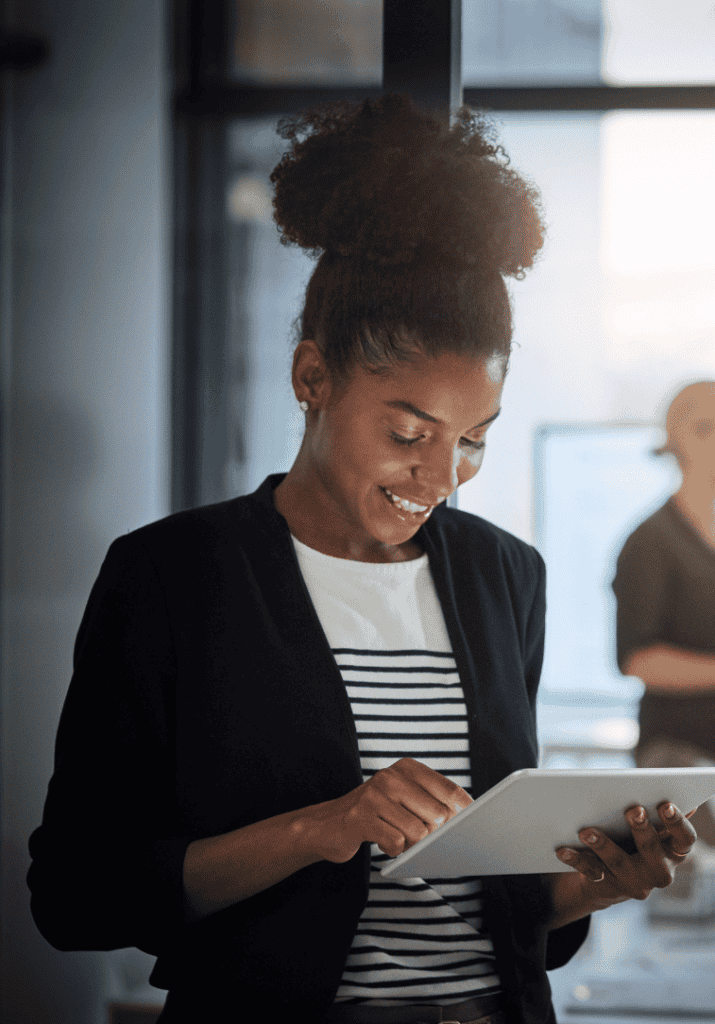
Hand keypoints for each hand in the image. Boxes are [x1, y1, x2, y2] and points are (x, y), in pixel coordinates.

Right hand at [302, 757, 471, 864]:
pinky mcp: (360, 819)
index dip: (464, 814)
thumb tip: (468, 819)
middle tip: (421, 838)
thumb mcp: (404, 797)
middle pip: (438, 814)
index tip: (471, 828)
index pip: (450, 791)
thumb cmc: (376, 813)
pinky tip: (384, 843)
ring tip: (399, 839)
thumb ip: (432, 802)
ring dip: (413, 845)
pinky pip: (396, 844)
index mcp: (406, 768)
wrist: (327, 824)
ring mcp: (374, 796)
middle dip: (435, 834)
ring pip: (419, 832)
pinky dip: (394, 851)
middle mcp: (391, 777)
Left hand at [554, 802, 697, 905]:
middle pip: (652, 851)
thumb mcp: (651, 829)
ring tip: (586, 830)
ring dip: (602, 845)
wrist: (611, 880)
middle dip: (642, 830)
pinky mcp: (608, 887)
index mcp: (673, 852)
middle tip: (633, 810)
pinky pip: (590, 872)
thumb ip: (659, 814)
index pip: (685, 839)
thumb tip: (674, 792)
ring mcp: (634, 882)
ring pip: (618, 862)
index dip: (678, 823)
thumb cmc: (635, 841)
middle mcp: (658, 871)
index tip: (665, 804)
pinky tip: (562, 849)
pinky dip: (575, 859)